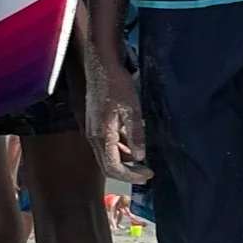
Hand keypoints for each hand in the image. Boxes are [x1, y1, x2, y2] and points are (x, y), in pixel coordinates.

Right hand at [85, 52, 149, 183]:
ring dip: (125, 161)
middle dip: (128, 173)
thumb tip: (139, 157)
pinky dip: (121, 150)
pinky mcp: (96, 125)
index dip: (132, 176)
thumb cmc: (117, 86)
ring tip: (144, 159)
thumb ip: (135, 135)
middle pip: (108, 166)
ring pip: (108, 156)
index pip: (113, 168)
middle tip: (147, 172)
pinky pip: (108, 145)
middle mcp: (94, 137)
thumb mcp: (132, 110)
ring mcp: (94, 131)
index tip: (149, 175)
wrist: (101, 67)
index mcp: (101, 136)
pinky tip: (134, 143)